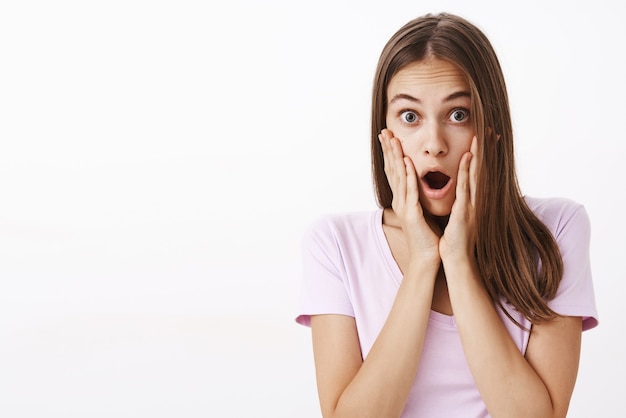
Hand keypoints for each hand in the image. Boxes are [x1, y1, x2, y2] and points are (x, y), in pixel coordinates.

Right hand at [379, 129, 440, 260]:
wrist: (426, 258)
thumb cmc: (427, 237)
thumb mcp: (422, 212)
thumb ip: (419, 198)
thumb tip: (422, 186)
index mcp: (403, 199)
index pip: (395, 172)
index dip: (391, 154)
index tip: (388, 137)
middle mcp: (400, 200)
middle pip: (392, 170)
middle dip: (388, 150)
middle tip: (384, 131)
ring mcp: (404, 207)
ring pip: (399, 176)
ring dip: (396, 157)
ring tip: (393, 140)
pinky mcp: (412, 214)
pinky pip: (410, 190)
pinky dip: (409, 175)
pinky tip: (407, 162)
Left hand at [439, 136, 477, 262]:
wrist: (458, 259)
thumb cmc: (457, 239)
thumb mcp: (461, 216)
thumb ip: (463, 202)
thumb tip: (463, 190)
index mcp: (475, 200)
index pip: (481, 173)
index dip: (484, 155)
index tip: (488, 138)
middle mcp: (478, 200)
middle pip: (484, 170)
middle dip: (487, 150)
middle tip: (491, 129)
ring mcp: (473, 204)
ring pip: (477, 174)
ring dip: (478, 154)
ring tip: (480, 136)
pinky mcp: (465, 210)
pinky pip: (466, 187)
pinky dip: (468, 171)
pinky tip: (468, 156)